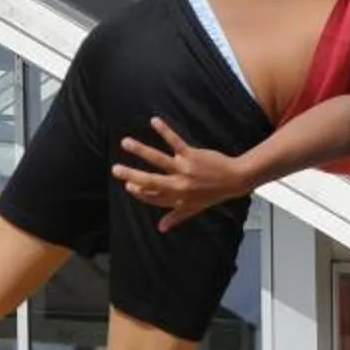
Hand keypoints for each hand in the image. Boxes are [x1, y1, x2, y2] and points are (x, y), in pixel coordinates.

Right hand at [114, 119, 251, 230]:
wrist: (234, 180)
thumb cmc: (212, 194)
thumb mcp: (194, 208)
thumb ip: (176, 217)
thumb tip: (161, 228)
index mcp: (178, 200)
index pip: (153, 197)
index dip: (139, 192)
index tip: (128, 185)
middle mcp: (179, 186)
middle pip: (150, 181)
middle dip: (131, 175)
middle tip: (115, 169)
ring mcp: (184, 170)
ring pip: (158, 160)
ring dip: (141, 150)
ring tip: (125, 142)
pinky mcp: (192, 155)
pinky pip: (175, 141)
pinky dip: (164, 130)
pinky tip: (154, 121)